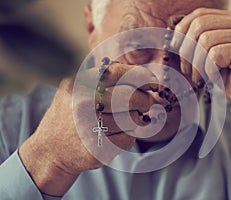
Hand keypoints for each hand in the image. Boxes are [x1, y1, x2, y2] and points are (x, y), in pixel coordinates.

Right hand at [19, 62, 157, 195]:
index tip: (152, 84)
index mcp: (82, 83)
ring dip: (135, 120)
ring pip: (133, 120)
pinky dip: (128, 137)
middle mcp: (84, 103)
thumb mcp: (79, 86)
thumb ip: (105, 76)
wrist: (51, 149)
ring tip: (124, 120)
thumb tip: (143, 77)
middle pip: (132, 98)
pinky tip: (116, 135)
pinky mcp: (97, 148)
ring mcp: (89, 127)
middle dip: (146, 100)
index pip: (123, 74)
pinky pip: (128, 140)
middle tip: (148, 103)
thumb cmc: (72, 113)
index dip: (144, 78)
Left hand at [171, 8, 230, 129]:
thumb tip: (172, 31)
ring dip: (197, 64)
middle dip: (186, 50)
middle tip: (187, 70)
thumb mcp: (209, 53)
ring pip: (204, 41)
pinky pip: (214, 55)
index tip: (175, 47)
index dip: (182, 30)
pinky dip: (209, 70)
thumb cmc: (228, 76)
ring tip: (200, 77)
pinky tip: (216, 78)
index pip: (199, 14)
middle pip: (199, 25)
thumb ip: (197, 38)